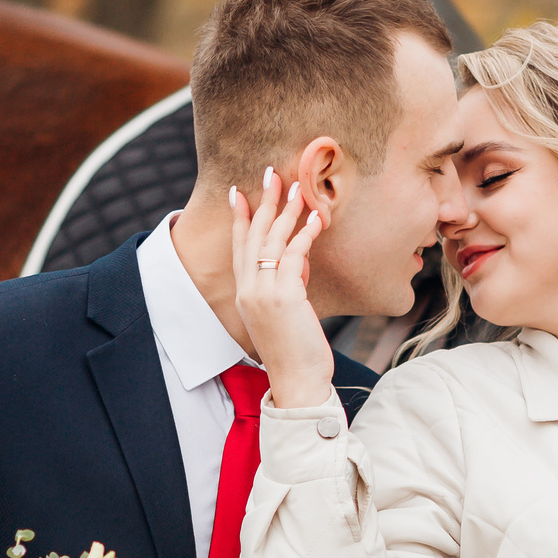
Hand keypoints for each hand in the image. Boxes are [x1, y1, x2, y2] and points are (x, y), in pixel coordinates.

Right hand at [231, 167, 336, 408]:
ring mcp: (263, 293)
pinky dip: (306, 235)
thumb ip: (288, 288)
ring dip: (287, 211)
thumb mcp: (286, 316)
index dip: (240, 218)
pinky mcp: (283, 296)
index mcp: (245, 295)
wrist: (297, 384)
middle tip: (271, 173)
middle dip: (263, 202)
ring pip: (272, 241)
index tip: (240, 193)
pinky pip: (294, 255)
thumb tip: (300, 264)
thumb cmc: (296, 355)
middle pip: (253, 236)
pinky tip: (317, 219)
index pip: (239, 248)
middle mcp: (249, 290)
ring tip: (298, 186)